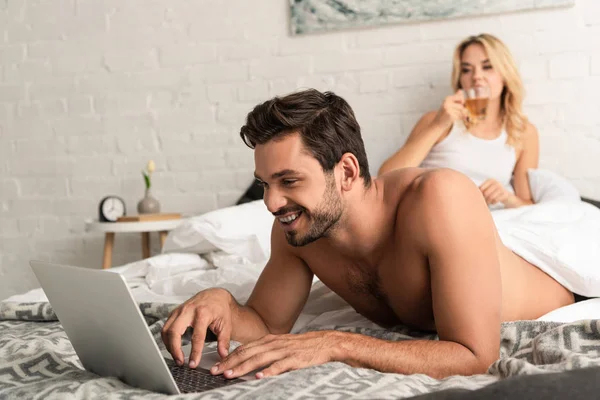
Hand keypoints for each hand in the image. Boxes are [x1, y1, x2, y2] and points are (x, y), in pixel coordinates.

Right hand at [161, 288, 233, 367]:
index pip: (197, 336)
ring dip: (169, 346)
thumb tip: (222, 355)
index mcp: (203, 313)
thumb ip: (224, 340)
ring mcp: (179, 310)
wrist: (215, 295)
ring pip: (166, 330)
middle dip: (174, 349)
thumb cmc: (220, 309)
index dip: (194, 352)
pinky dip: (167, 339)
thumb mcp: (226, 324)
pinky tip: (173, 347)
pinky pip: (166, 327)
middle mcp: (188, 310)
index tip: (193, 364)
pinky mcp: (174, 312)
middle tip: (180, 362)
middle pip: (174, 331)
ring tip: (177, 357)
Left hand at [210, 331, 337, 379]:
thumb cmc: (301, 347)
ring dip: (243, 367)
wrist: (324, 343)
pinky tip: (259, 377)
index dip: (228, 357)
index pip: (243, 348)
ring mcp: (284, 351)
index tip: (216, 366)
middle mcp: (273, 343)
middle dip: (230, 363)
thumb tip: (247, 360)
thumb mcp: (280, 345)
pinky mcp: (295, 359)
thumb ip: (265, 351)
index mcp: (268, 340)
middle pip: (247, 352)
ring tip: (230, 375)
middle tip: (216, 372)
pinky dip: (268, 371)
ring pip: (259, 358)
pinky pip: (279, 365)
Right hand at [431, 90, 468, 129]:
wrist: (437, 124)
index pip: (461, 97)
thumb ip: (455, 97)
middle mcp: (447, 102)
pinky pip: (460, 116)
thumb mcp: (449, 104)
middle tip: (453, 113)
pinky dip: (458, 119)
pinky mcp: (450, 116)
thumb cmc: (444, 114)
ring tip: (452, 116)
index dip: (462, 102)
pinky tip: (452, 119)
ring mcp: (448, 109)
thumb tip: (460, 90)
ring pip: (461, 111)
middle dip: (460, 110)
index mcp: (447, 98)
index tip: (457, 106)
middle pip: (461, 106)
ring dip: (459, 115)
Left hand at [479, 179, 511, 205]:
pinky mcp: (505, 194)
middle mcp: (496, 182)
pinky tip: (494, 202)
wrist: (508, 198)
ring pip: (490, 197)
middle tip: (485, 202)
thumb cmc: (495, 194)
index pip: (480, 188)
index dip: (479, 195)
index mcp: (490, 180)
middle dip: (484, 199)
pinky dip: (493, 202)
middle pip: (485, 193)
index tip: (480, 198)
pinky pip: (496, 200)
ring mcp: (502, 187)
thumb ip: (480, 190)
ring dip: (488, 202)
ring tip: (489, 202)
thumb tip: (471, 193)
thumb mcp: (488, 190)